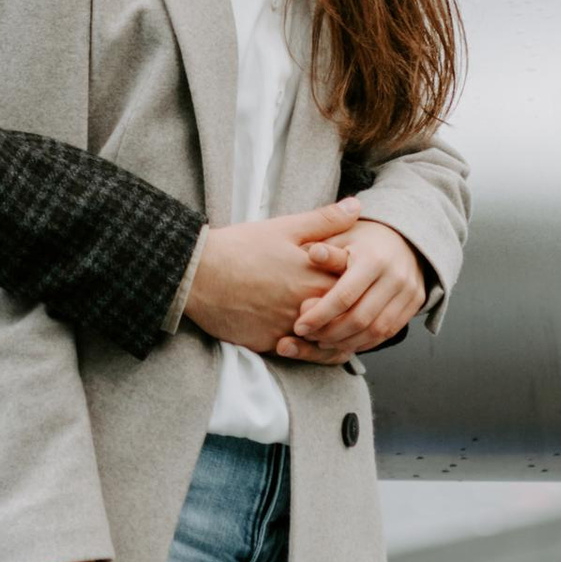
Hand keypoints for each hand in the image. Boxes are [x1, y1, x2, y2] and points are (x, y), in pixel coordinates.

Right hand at [186, 202, 360, 354]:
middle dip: (352, 314)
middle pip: (345, 318)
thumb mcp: (284, 227)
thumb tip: (358, 206)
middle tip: (356, 308)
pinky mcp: (269, 344)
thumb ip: (325, 220)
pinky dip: (308, 350)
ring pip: (326, 342)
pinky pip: (300, 354)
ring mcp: (287, 328)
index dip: (363, 285)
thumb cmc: (240, 247)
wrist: (197, 274)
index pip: (356, 287)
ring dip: (334, 336)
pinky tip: (308, 340)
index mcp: (313, 276)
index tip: (362, 280)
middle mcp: (305, 307)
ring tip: (335, 326)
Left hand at [289, 218, 425, 358]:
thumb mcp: (342, 236)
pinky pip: (390, 331)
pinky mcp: (417, 302)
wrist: (403, 236)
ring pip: (376, 330)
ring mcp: (410, 291)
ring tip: (323, 341)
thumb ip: (327, 249)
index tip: (298, 326)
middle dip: (330, 333)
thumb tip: (312, 253)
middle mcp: (396, 276)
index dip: (319, 315)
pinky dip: (366, 341)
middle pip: (360, 318)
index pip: (344, 297)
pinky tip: (345, 341)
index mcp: (374, 258)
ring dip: (347, 341)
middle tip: (308, 337)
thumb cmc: (362, 238)